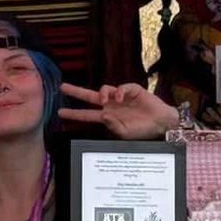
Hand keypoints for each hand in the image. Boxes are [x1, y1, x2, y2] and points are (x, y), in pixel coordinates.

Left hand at [56, 81, 179, 137]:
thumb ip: (112, 126)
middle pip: (89, 96)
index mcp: (107, 117)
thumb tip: (102, 115)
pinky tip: (120, 97)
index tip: (60, 113)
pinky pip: (121, 87)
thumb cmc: (143, 130)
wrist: (161, 123)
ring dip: (102, 93)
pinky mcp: (131, 90)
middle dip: (76, 92)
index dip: (74, 114)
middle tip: (62, 87)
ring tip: (104, 100)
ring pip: (104, 89)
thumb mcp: (125, 133)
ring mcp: (120, 97)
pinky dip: (118, 91)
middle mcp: (111, 106)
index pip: (87, 115)